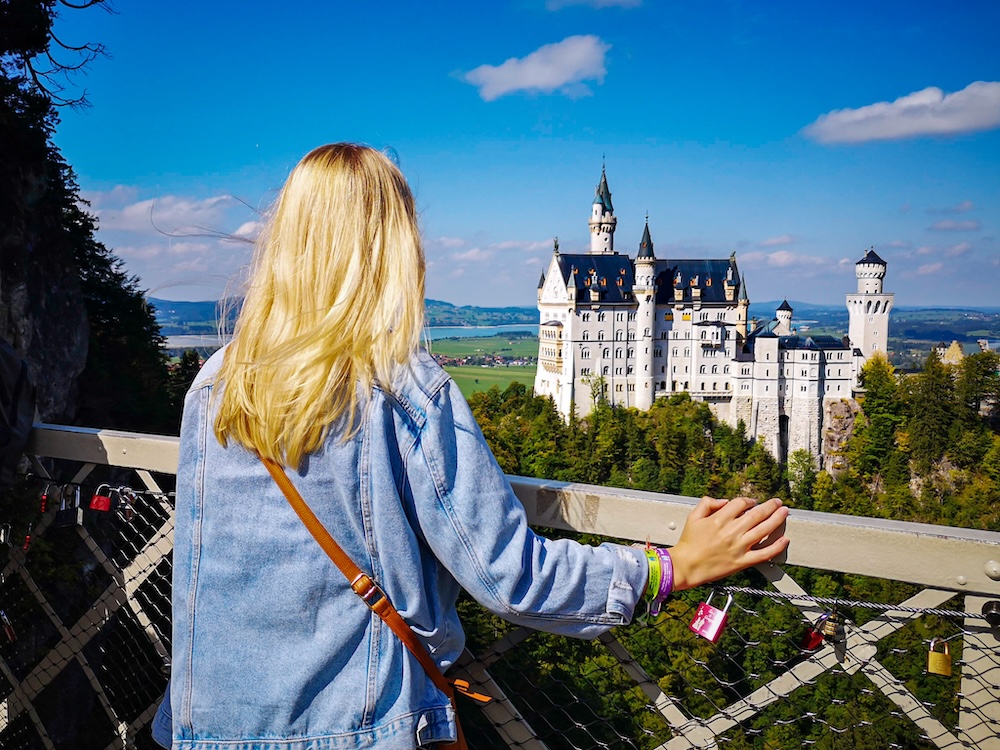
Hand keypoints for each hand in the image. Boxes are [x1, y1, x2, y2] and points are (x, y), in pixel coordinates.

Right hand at [669, 496, 788, 590]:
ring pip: (764, 530)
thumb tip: (723, 501)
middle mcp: (731, 532)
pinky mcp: (742, 562)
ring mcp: (739, 547)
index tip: (752, 502)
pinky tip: (784, 540)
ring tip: (784, 512)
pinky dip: (776, 546)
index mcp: (719, 519)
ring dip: (777, 519)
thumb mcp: (693, 517)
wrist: (686, 566)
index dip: (748, 500)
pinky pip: (764, 554)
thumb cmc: (688, 543)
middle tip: (777, 503)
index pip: (740, 504)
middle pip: (757, 514)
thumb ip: (707, 503)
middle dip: (770, 506)